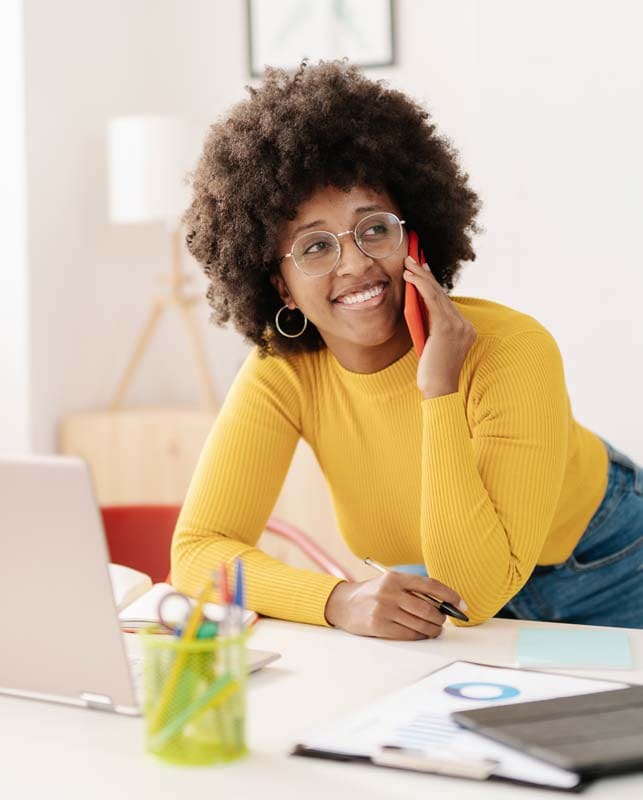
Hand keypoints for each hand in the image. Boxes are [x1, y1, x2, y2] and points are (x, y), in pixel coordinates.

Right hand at [324, 571, 465, 639]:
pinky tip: (421, 634)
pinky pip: (409, 634)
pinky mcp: (379, 626)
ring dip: (433, 630)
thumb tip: (443, 604)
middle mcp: (390, 592)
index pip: (430, 585)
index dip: (450, 595)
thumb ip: (413, 591)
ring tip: (435, 629)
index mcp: (396, 578)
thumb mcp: (390, 584)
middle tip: (444, 620)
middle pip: (428, 609)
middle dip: (441, 618)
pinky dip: (420, 636)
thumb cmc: (373, 594)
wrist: (343, 604)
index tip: (462, 604)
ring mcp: (384, 609)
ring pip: (420, 624)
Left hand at [403, 256, 476, 398]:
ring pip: (437, 294)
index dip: (432, 284)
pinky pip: (432, 301)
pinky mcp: (446, 328)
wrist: (439, 390)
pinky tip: (409, 277)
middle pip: (442, 294)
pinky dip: (420, 286)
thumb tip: (418, 306)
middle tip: (412, 258)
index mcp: (464, 329)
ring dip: (420, 276)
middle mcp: (465, 325)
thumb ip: (430, 327)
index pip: (445, 302)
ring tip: (407, 263)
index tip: (422, 270)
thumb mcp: (431, 345)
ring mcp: (458, 326)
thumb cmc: (432, 373)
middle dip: (426, 275)